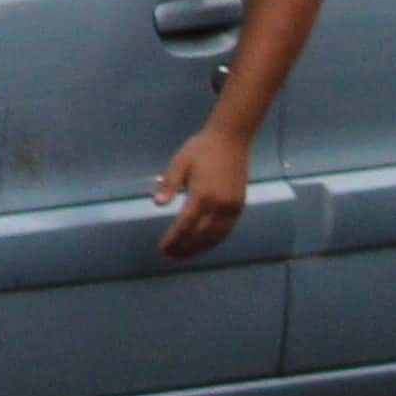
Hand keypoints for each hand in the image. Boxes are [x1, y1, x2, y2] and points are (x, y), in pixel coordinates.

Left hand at [150, 129, 249, 260]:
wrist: (231, 139)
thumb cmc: (201, 148)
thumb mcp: (180, 162)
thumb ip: (169, 184)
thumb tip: (157, 204)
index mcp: (202, 193)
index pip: (185, 225)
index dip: (173, 240)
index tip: (162, 248)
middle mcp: (219, 204)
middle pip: (200, 236)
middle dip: (184, 248)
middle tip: (169, 256)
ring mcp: (231, 207)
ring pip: (215, 237)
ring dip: (198, 249)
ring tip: (183, 255)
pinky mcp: (239, 206)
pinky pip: (226, 231)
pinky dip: (213, 241)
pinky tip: (202, 245)